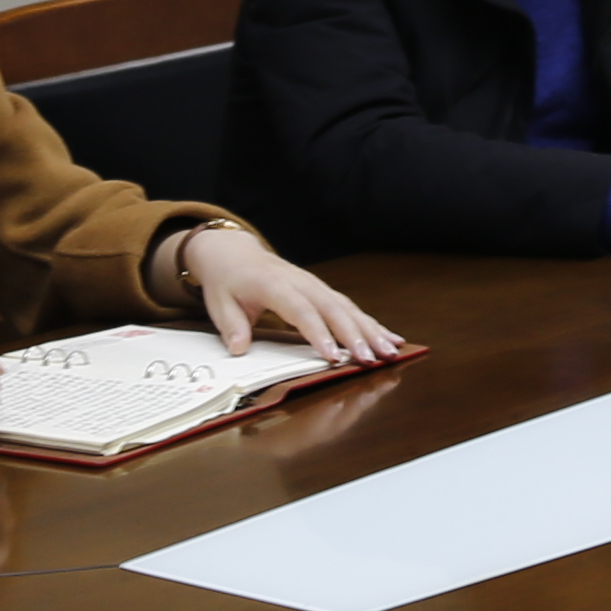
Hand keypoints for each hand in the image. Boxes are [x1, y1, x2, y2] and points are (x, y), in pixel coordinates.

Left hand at [177, 224, 407, 364]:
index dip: (317, 333)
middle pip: (332, 308)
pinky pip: (349, 307)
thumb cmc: (228, 279)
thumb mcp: (219, 302)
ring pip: (348, 307)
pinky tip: (391, 338)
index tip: (333, 356)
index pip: (299, 310)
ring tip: (391, 351)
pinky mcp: (323, 291)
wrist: (233, 251)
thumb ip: (231, 325)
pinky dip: (371, 323)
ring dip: (371, 330)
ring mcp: (315, 285)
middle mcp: (300, 282)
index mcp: (273, 284)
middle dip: (355, 335)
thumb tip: (239, 348)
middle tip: (372, 358)